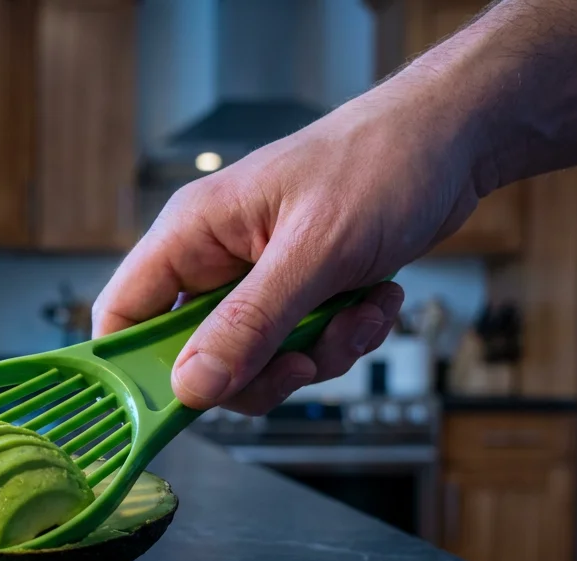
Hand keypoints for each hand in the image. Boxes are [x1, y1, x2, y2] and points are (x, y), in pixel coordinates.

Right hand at [92, 87, 485, 413]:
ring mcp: (260, 278)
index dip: (139, 368)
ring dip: (318, 353)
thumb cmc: (379, 162)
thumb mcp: (314, 250)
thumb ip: (250, 322)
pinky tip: (377, 298)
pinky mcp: (302, 291)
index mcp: (193, 233)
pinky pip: (304, 346)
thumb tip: (193, 385)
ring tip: (361, 310)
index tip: (182, 404)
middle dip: (260, 369)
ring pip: (258, 360)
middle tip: (302, 361)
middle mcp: (217, 259)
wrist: (452, 139)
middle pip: (198, 356)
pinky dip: (345, 335)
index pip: (124, 313)